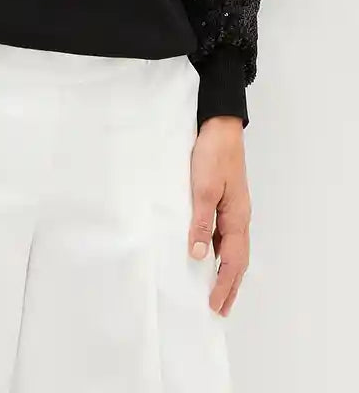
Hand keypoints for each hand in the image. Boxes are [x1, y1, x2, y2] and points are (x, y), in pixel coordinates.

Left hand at [188, 115, 250, 316]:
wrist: (219, 127)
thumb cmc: (213, 155)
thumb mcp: (203, 189)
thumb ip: (200, 222)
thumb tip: (197, 255)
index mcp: (237, 218)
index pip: (233, 261)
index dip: (224, 284)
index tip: (215, 305)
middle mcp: (239, 217)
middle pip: (237, 260)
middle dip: (229, 285)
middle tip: (219, 309)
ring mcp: (234, 209)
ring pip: (232, 248)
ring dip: (226, 271)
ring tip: (217, 290)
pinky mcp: (225, 200)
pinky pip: (225, 234)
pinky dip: (220, 252)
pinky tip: (209, 254)